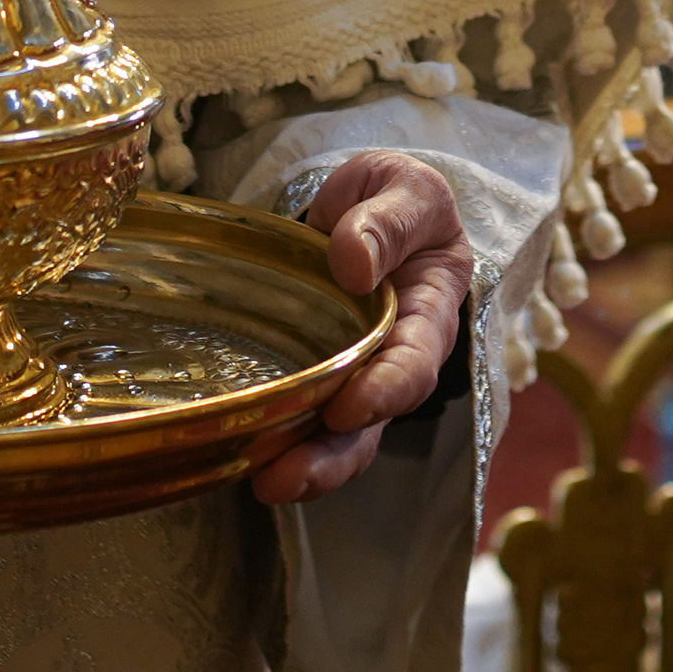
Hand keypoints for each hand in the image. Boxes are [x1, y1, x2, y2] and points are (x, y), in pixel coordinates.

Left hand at [249, 153, 474, 503]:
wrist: (365, 206)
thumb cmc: (392, 196)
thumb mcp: (401, 186)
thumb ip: (386, 220)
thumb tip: (354, 263)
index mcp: (429, 308)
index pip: (416, 362)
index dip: (386, 391)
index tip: (348, 406)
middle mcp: (399, 356)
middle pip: (377, 419)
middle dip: (335, 454)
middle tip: (286, 475)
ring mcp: (359, 375)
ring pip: (343, 437)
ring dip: (307, 466)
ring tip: (264, 485)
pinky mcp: (321, 380)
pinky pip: (308, 423)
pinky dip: (281, 447)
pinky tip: (243, 458)